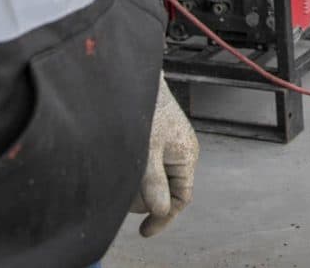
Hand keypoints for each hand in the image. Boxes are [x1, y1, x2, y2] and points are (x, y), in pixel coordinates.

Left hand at [132, 79, 197, 235]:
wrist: (137, 78)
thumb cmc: (144, 108)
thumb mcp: (146, 150)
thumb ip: (153, 182)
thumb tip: (160, 210)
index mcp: (187, 156)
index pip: (181, 198)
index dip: (164, 217)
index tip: (144, 231)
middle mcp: (184, 152)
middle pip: (168, 191)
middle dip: (146, 198)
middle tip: (124, 194)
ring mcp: (173, 145)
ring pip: (157, 179)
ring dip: (140, 183)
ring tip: (122, 172)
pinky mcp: (161, 138)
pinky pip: (152, 165)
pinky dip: (139, 170)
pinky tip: (126, 161)